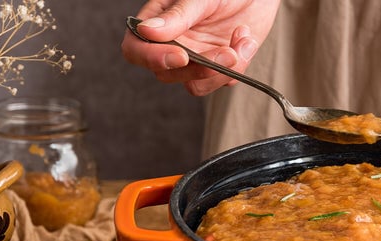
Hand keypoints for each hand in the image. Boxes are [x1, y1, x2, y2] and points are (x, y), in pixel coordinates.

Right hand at [121, 0, 279, 95]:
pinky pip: (217, 83)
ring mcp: (193, 60)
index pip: (135, 49)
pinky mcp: (214, 70)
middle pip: (166, 74)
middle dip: (200, 68)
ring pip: (194, 85)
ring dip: (223, 70)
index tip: (182, 56)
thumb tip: (146, 31)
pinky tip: (245, 41)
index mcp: (157, 21)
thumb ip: (176, 15)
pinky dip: (236, 68)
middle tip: (229, 52)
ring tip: (244, 39)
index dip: (153, 58)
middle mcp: (171, 44)